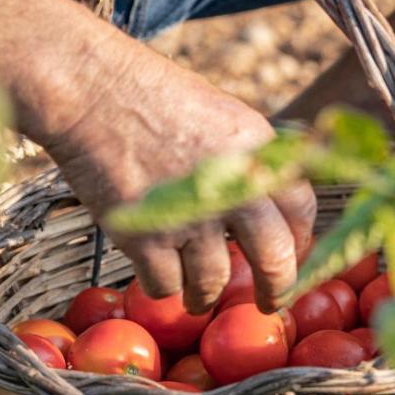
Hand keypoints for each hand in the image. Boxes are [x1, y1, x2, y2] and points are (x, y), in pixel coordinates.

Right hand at [44, 53, 315, 313]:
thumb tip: (265, 207)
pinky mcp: (147, 238)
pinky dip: (162, 287)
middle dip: (274, 290)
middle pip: (275, 259)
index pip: (300, 211)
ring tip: (197, 296)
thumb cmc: (150, 96)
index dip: (299, 243)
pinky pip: (166, 286)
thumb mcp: (221, 116)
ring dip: (205, 295)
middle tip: (267, 303)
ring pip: (214, 283)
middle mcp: (234, 187)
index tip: (289, 258)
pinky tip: (156, 275)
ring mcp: (191, 216)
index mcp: (258, 151)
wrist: (93, 91)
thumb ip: (247, 161)